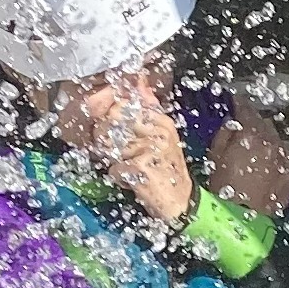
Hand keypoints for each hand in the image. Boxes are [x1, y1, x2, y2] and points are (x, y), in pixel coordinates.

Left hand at [49, 66, 193, 225]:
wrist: (181, 204)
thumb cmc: (167, 172)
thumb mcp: (160, 139)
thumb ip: (146, 113)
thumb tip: (138, 83)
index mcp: (162, 121)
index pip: (124, 103)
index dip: (109, 114)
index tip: (111, 126)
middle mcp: (158, 131)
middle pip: (113, 120)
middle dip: (107, 136)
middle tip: (117, 152)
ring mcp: (151, 148)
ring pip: (111, 146)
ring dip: (114, 160)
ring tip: (130, 168)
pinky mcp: (142, 167)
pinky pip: (115, 168)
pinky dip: (119, 178)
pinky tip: (133, 181)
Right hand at [205, 93, 288, 217]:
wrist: (241, 220)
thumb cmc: (221, 189)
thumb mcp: (215, 156)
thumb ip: (226, 133)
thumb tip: (233, 122)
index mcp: (251, 135)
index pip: (247, 110)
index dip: (240, 105)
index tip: (236, 103)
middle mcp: (272, 143)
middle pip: (264, 124)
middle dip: (254, 123)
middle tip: (244, 127)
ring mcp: (284, 159)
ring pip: (276, 140)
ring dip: (266, 139)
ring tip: (255, 146)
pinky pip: (285, 158)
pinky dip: (277, 155)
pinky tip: (268, 162)